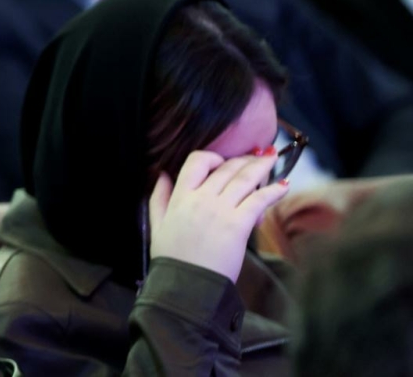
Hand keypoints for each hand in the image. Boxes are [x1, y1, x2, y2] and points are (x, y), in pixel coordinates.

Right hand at [148, 150, 289, 282]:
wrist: (187, 285)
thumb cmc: (171, 258)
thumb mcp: (156, 224)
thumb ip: (159, 197)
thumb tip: (162, 174)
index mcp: (181, 196)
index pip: (197, 161)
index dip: (212, 157)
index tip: (222, 161)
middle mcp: (201, 198)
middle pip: (226, 169)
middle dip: (244, 159)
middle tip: (256, 155)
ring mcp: (221, 210)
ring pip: (245, 179)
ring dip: (261, 166)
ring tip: (271, 158)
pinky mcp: (238, 225)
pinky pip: (259, 200)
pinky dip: (274, 190)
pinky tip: (284, 184)